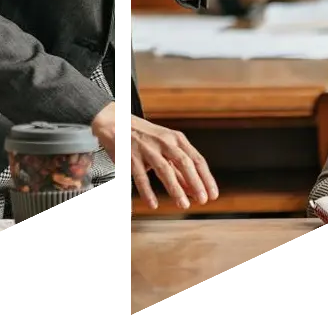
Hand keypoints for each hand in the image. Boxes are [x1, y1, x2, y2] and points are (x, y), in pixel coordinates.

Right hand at [91, 103, 218, 210]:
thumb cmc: (144, 137)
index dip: (206, 177)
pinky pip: (140, 176)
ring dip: (175, 189)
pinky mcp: (130, 156)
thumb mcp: (165, 148)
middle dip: (195, 182)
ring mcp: (147, 148)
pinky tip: (153, 204)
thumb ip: (178, 169)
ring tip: (183, 204)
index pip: (196, 159)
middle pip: (184, 162)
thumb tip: (194, 189)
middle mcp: (164, 142)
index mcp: (176, 139)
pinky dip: (147, 192)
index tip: (213, 193)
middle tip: (203, 200)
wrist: (115, 122)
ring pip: (164, 169)